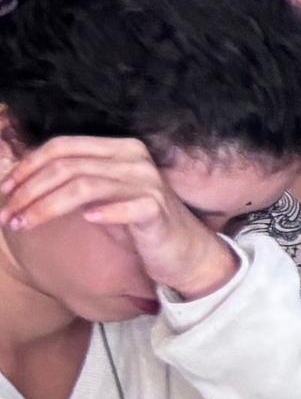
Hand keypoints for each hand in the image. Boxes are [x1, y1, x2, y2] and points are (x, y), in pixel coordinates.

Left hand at [0, 137, 239, 304]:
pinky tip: (86, 222)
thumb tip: (20, 181)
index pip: (62, 146)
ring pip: (84, 186)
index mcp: (119, 149)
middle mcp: (135, 159)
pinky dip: (103, 213)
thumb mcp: (103, 196)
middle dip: (28, 191)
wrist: (185, 252)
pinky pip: (126, 207)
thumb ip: (75, 181)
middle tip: (6, 214)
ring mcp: (148, 183)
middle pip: (67, 166)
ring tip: (22, 224)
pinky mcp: (159, 210)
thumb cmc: (138, 225)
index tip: (3, 190)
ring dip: (45, 207)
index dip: (27, 167)